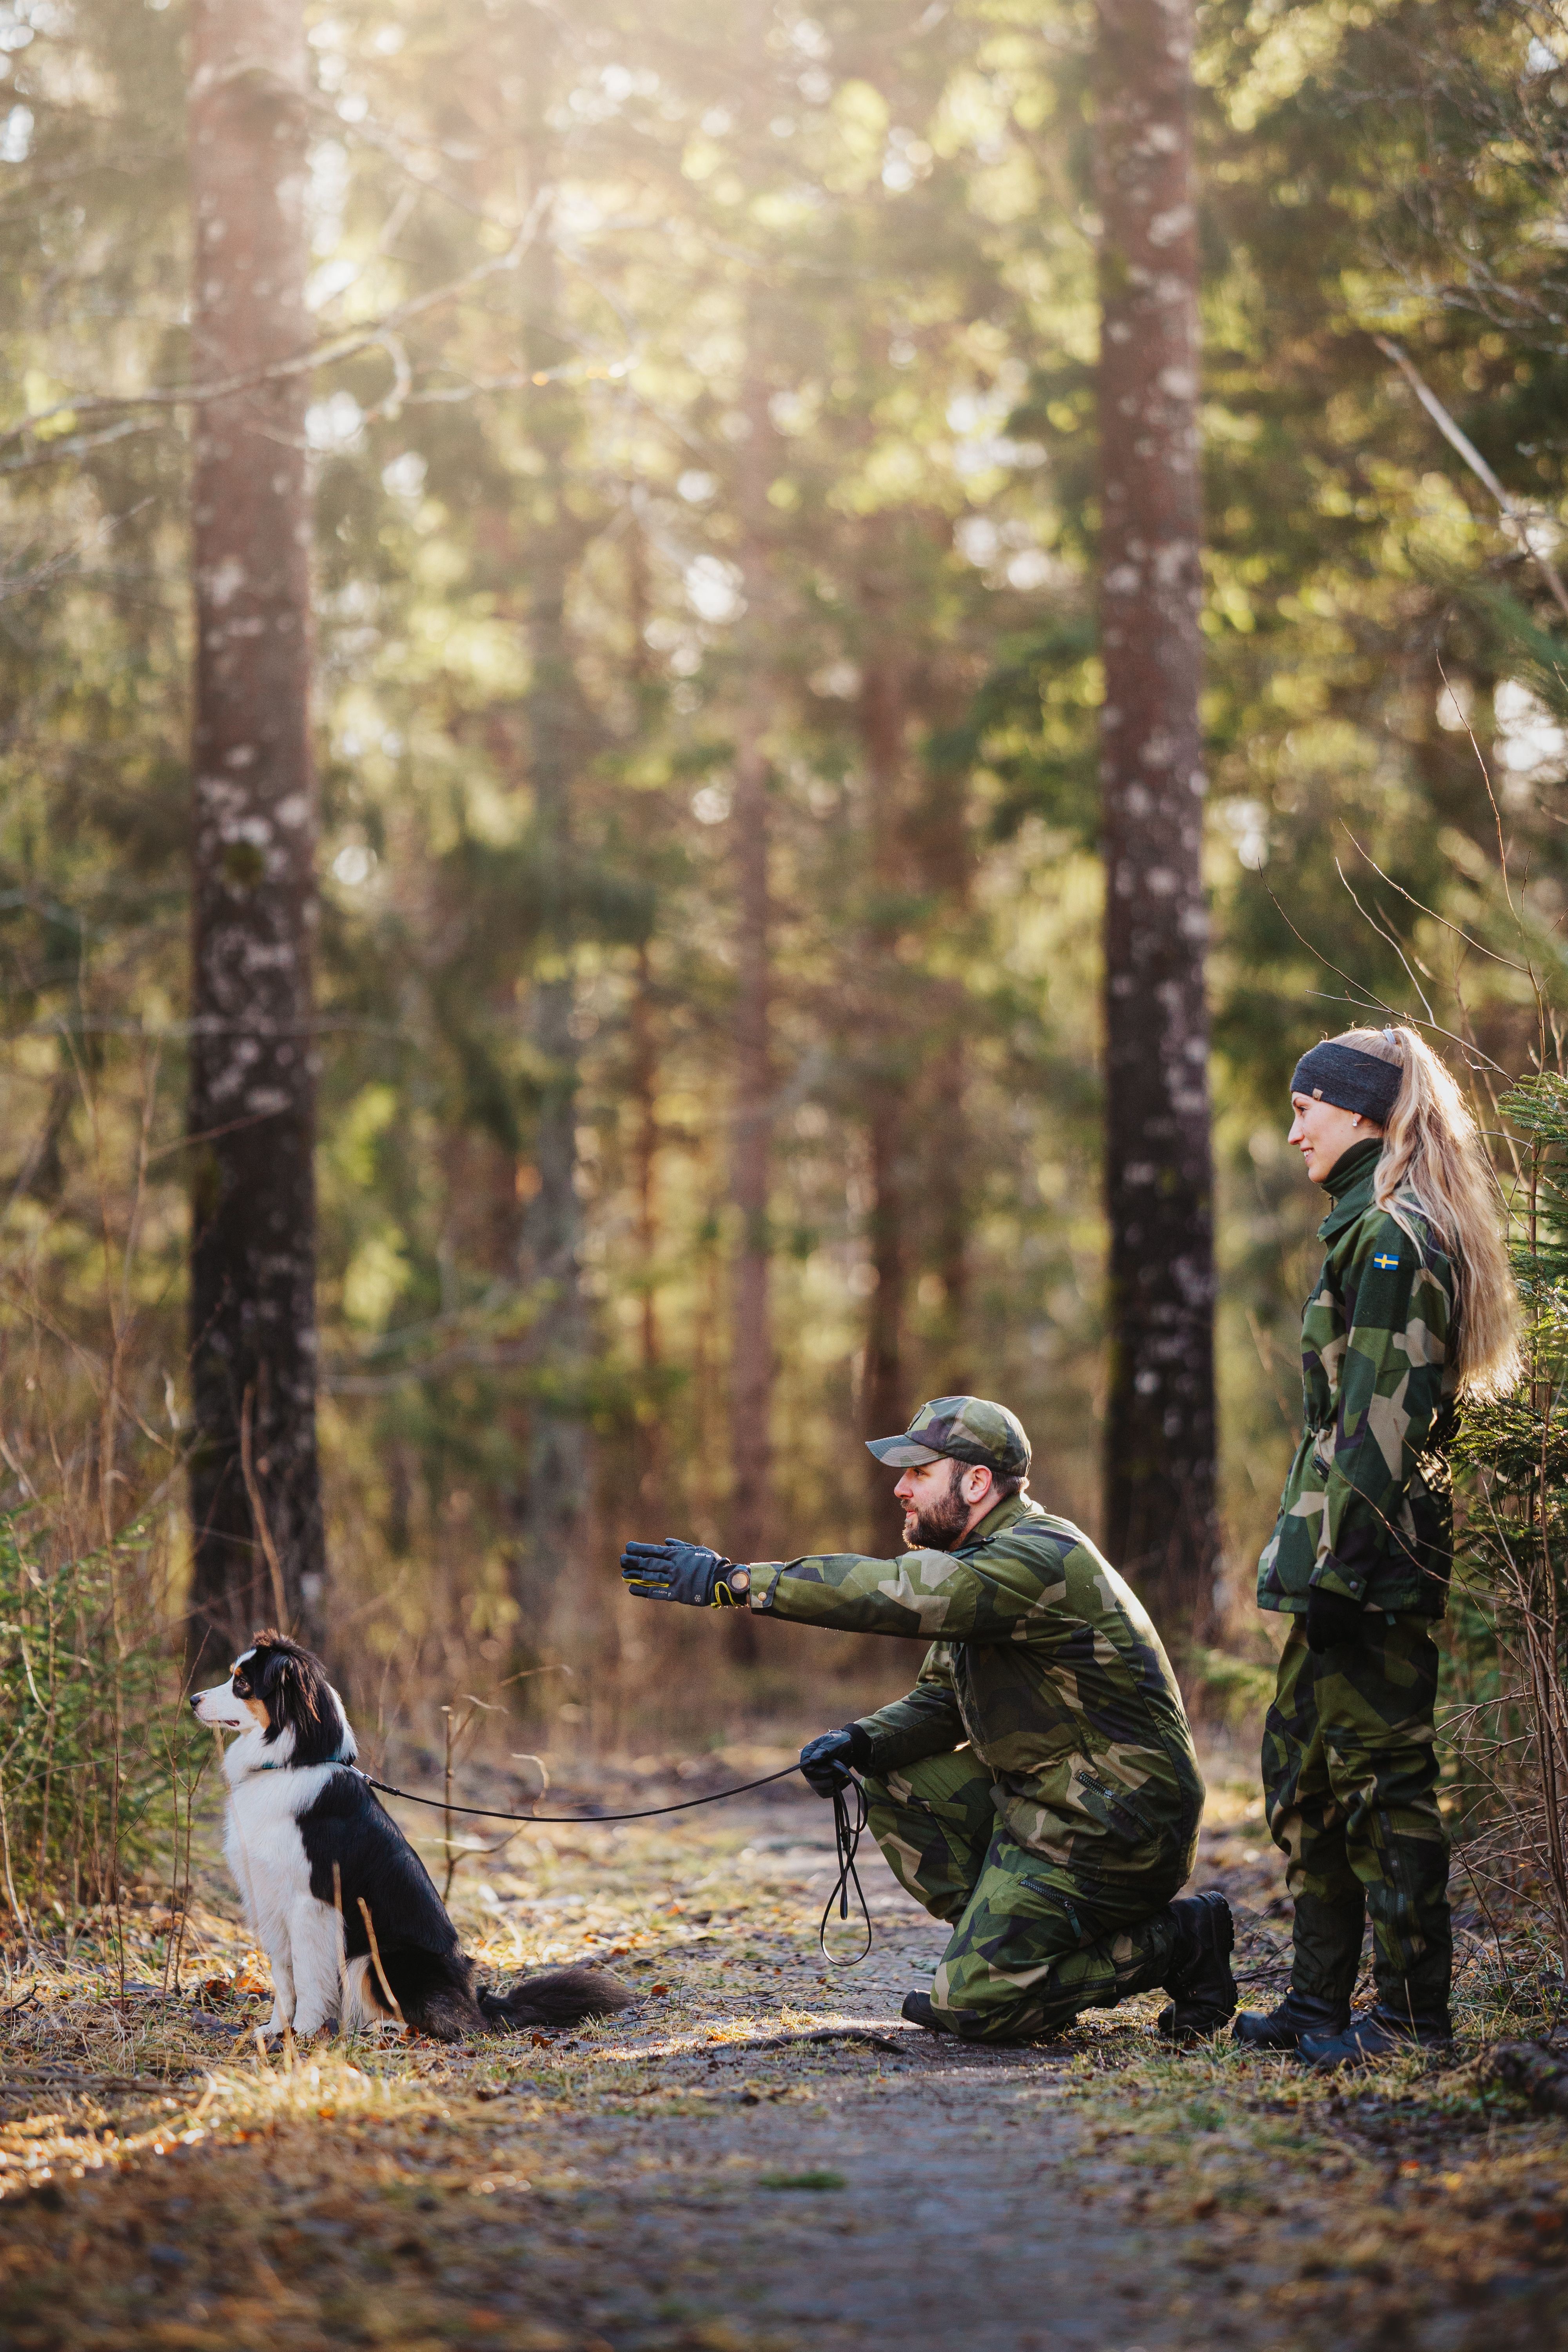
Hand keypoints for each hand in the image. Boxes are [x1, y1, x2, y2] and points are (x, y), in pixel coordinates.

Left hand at [621, 1538, 736, 1606]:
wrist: (722, 1580)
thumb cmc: (711, 1563)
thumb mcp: (697, 1550)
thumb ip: (680, 1546)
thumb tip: (666, 1541)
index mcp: (678, 1555)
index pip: (654, 1550)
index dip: (640, 1549)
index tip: (627, 1547)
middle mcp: (673, 1566)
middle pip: (649, 1563)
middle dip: (634, 1561)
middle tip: (621, 1560)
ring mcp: (674, 1580)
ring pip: (650, 1576)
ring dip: (636, 1575)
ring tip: (624, 1574)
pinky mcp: (677, 1593)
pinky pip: (657, 1592)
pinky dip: (644, 1591)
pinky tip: (632, 1589)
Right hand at [799, 1724, 870, 1798]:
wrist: (848, 1749)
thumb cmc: (840, 1742)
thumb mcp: (835, 1742)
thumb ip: (824, 1750)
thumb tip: (813, 1759)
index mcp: (807, 1755)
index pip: (806, 1770)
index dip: (820, 1773)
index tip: (833, 1769)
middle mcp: (808, 1767)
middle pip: (813, 1782)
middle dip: (830, 1778)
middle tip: (840, 1770)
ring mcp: (815, 1777)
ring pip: (820, 1790)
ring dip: (834, 1783)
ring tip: (843, 1773)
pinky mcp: (822, 1784)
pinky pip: (826, 1794)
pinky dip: (837, 1789)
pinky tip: (846, 1780)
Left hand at [1305, 1586, 1364, 1654]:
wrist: (1339, 1578)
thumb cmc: (1323, 1593)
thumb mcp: (1313, 1607)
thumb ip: (1313, 1622)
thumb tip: (1315, 1637)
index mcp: (1313, 1617)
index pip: (1314, 1640)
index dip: (1317, 1649)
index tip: (1321, 1651)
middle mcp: (1325, 1621)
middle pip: (1328, 1642)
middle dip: (1330, 1642)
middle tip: (1332, 1639)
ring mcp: (1339, 1620)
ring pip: (1340, 1639)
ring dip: (1340, 1639)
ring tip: (1341, 1632)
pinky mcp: (1352, 1619)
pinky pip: (1352, 1637)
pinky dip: (1351, 1638)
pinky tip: (1350, 1635)